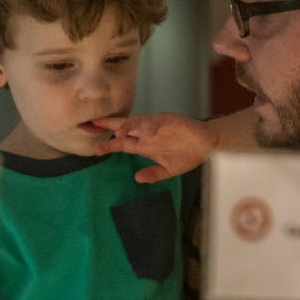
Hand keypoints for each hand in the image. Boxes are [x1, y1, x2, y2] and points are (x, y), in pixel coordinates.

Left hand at [92, 113, 216, 183]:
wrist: (207, 145)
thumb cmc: (187, 155)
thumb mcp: (168, 170)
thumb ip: (154, 174)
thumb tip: (137, 178)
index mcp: (145, 145)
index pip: (123, 143)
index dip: (109, 145)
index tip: (95, 151)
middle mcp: (148, 134)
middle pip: (124, 127)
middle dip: (109, 125)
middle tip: (92, 123)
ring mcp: (158, 126)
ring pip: (139, 122)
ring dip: (129, 126)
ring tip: (119, 132)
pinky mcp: (170, 120)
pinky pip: (159, 121)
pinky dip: (153, 125)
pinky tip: (149, 130)